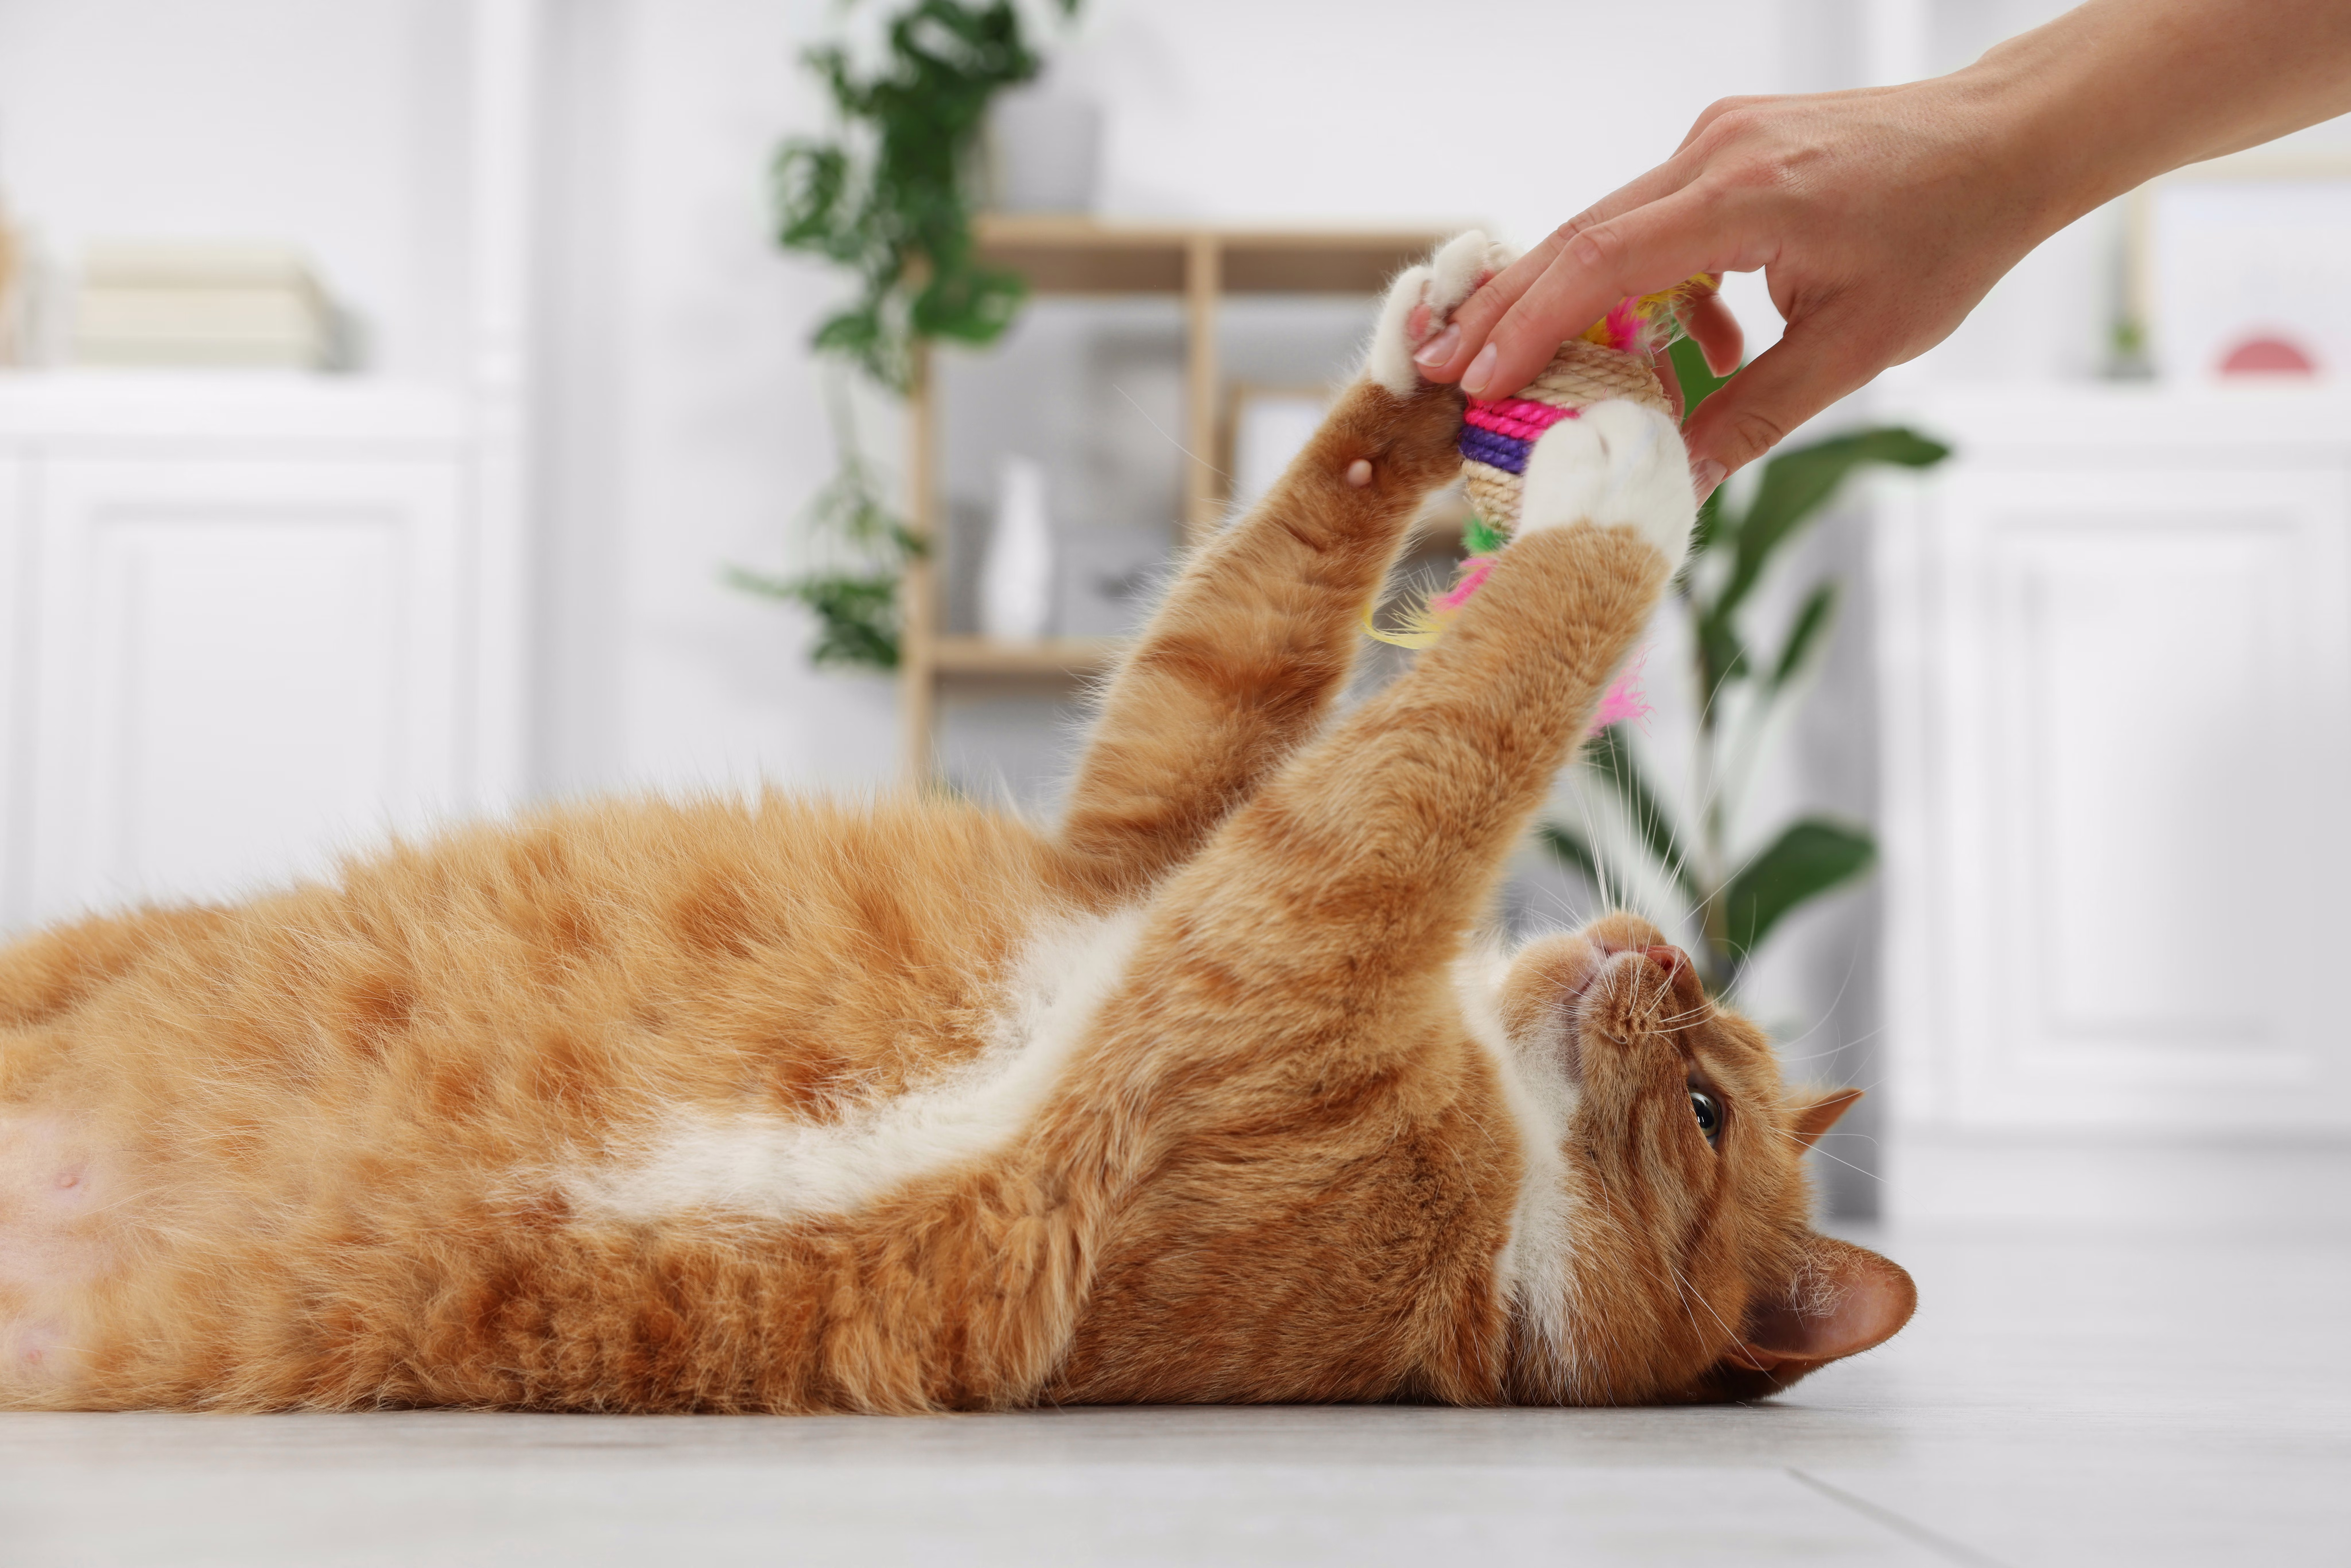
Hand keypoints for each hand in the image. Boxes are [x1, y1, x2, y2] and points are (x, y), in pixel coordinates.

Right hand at [1410, 76, 2059, 495]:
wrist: (2007, 141)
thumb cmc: (1948, 238)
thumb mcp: (1854, 348)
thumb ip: (1753, 414)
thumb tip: (1674, 482)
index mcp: (1746, 196)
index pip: (1601, 260)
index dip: (1528, 323)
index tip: (1476, 379)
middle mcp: (1714, 152)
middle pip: (1577, 236)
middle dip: (1507, 311)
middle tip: (1445, 373)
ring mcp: (1716, 140)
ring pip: (1608, 228)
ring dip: (1581, 307)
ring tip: (1559, 376)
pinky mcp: (1726, 145)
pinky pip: (1656, 221)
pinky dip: (1654, 287)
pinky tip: (1707, 339)